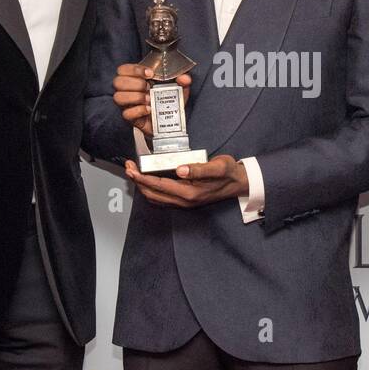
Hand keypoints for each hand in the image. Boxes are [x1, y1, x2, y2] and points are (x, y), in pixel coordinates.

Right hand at [112, 64, 191, 137]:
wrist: (168, 123)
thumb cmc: (168, 102)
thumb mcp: (179, 90)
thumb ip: (184, 81)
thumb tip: (184, 78)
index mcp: (136, 79)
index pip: (123, 69)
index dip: (134, 69)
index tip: (150, 73)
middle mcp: (128, 90)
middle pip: (117, 82)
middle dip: (135, 83)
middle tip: (149, 88)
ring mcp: (127, 105)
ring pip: (118, 97)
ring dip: (135, 97)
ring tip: (149, 99)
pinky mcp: (130, 118)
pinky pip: (126, 113)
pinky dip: (138, 110)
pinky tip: (149, 109)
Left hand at [125, 154, 248, 207]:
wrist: (239, 183)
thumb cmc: (228, 173)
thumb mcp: (218, 166)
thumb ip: (199, 169)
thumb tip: (181, 169)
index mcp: (190, 193)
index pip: (159, 185)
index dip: (143, 177)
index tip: (132, 169)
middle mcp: (184, 200)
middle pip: (153, 194)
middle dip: (138, 181)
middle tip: (129, 168)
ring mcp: (184, 202)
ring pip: (156, 198)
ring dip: (143, 186)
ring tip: (135, 173)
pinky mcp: (185, 200)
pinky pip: (162, 198)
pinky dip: (151, 189)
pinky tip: (148, 180)